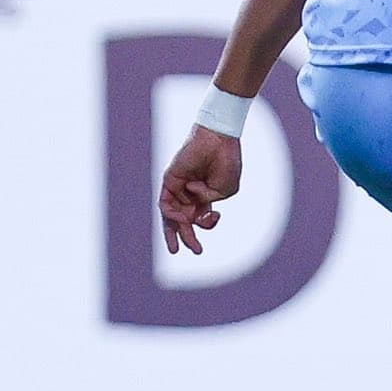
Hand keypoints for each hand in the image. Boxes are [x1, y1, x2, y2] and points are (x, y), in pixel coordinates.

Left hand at [159, 126, 242, 255]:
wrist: (219, 139)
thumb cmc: (226, 162)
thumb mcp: (226, 190)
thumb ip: (210, 204)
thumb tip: (193, 209)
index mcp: (206, 195)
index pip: (200, 217)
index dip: (207, 225)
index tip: (216, 219)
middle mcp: (190, 193)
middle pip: (183, 221)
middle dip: (187, 238)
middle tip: (196, 251)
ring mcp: (179, 187)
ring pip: (172, 216)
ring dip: (176, 232)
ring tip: (180, 247)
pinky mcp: (169, 180)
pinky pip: (165, 203)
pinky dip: (173, 214)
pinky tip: (184, 218)